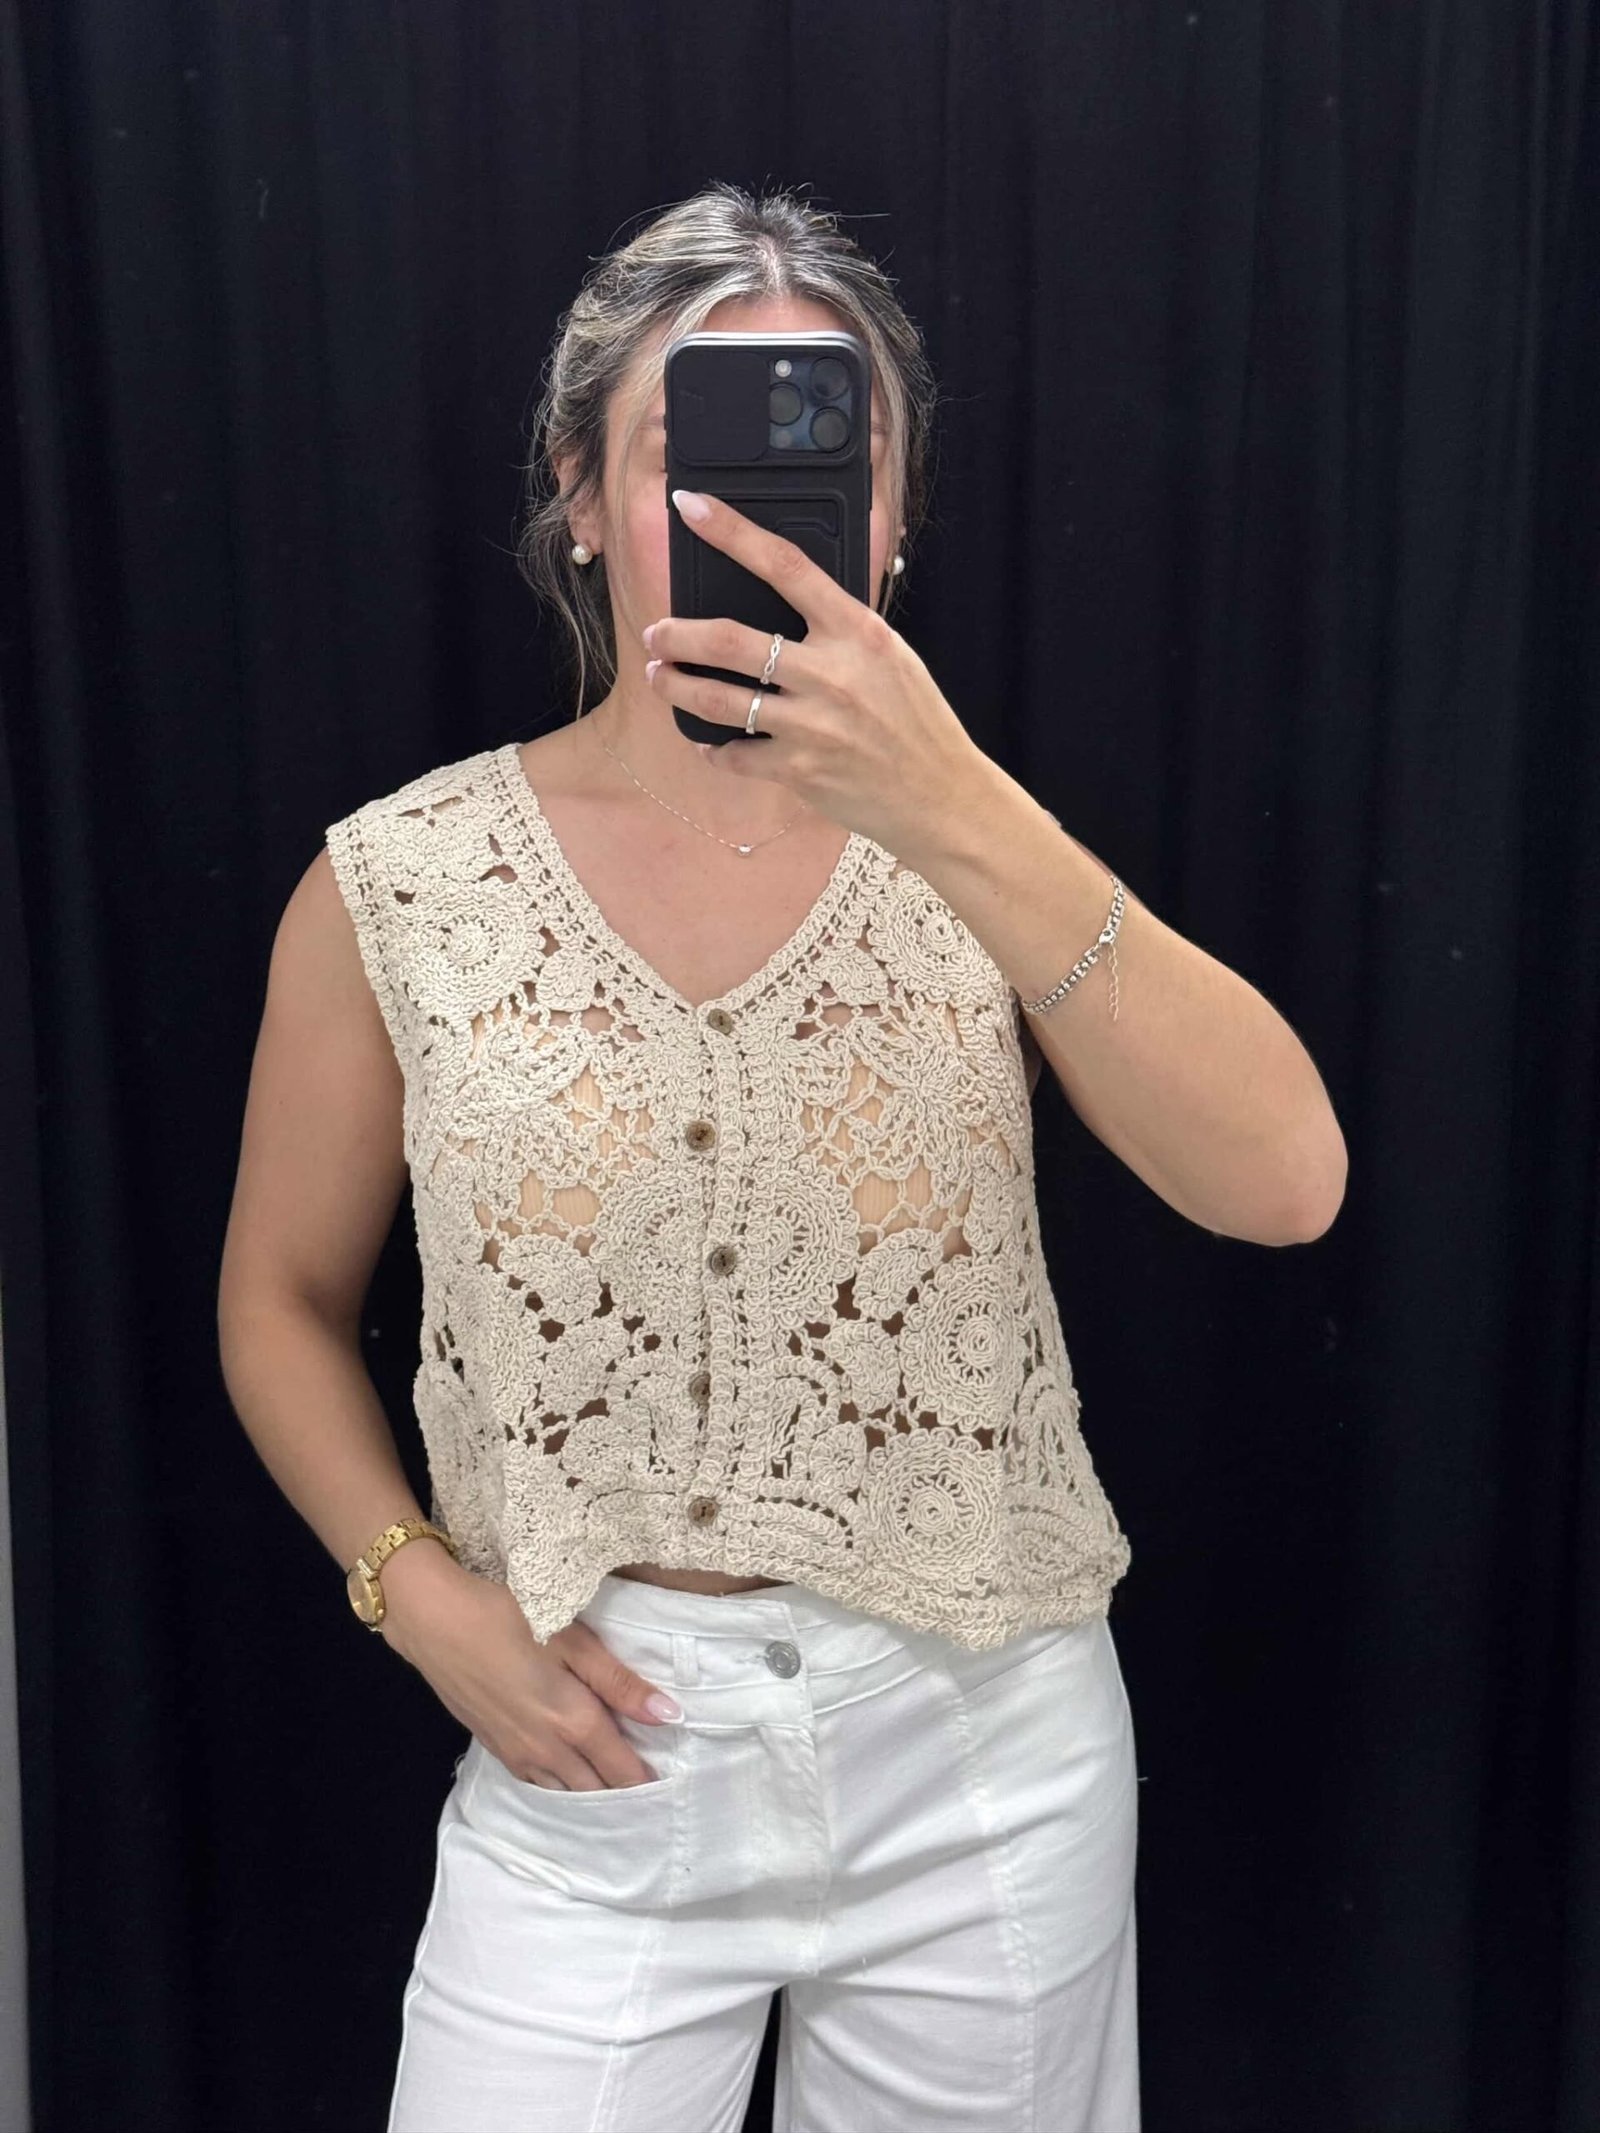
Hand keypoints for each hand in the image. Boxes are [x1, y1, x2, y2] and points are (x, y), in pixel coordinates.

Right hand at [379, 1550, 680, 1789]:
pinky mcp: (494, 1748)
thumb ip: (620, 1682)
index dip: (648, 1785)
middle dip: (623, 1796)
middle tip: (651, 1795)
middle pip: (594, 1790)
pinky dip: (560, 1788)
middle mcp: (546, 1750)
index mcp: (572, 1722)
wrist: (435, 1621)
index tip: (672, 1792)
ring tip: (616, 1793)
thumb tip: (670, 1715)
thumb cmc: (509, 1617)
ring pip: (563, 1793)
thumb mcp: (573, 1640)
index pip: (622, 1770)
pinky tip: (569, 1778)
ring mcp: (516, 1753)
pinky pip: (537, 1783)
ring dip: (591, 1796)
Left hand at [642, 488, 984, 856]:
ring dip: (674, 686)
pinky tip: (711, 742)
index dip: (732, 531)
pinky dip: (715, 748)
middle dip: (677, 633)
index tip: (693, 507)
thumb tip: (783, 601)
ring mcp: (812, 725)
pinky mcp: (799, 770)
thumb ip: (840, 628)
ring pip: (717, 698)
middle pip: (729, 640)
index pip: (785, 565)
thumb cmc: (916, 721)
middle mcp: (832, 674)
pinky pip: (734, 753)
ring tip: (660, 675)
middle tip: (658, 633)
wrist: (941, 795)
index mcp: (857, 632)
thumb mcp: (889, 655)